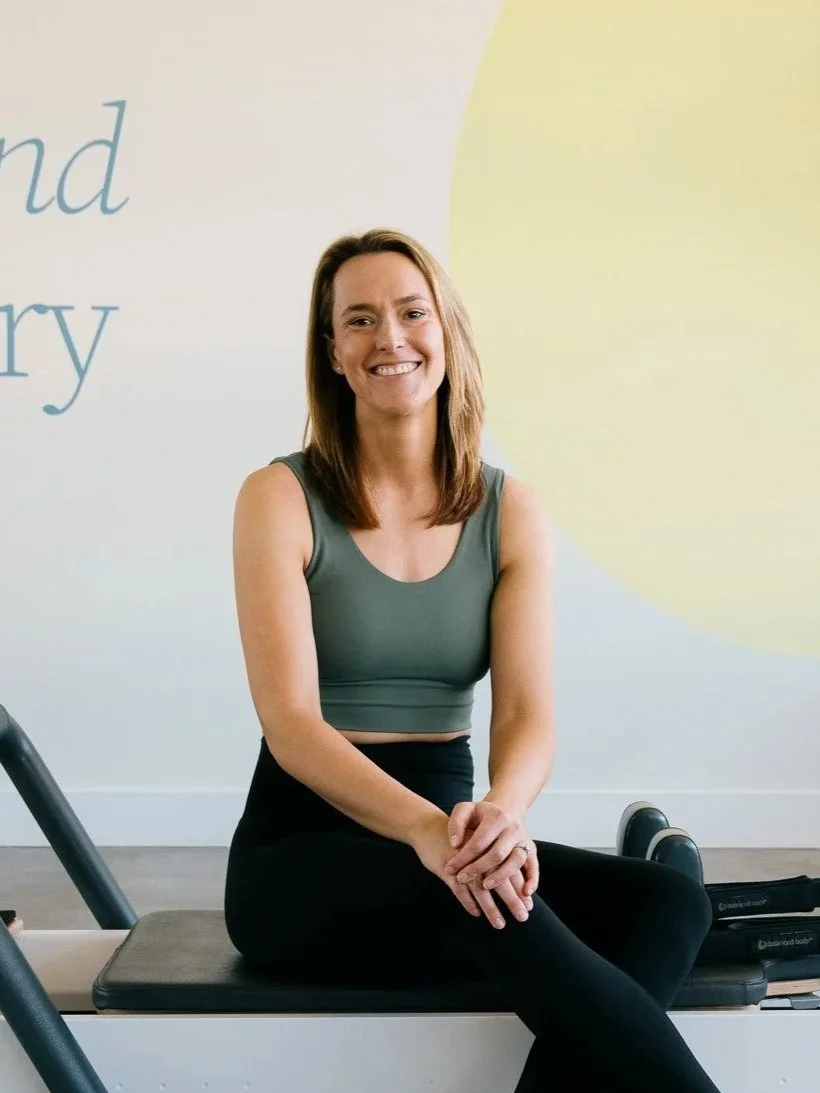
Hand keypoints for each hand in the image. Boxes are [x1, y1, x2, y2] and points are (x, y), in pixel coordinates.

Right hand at [409, 811, 531, 928]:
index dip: (519, 887)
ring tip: (499, 923)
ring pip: (480, 888)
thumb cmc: (457, 839)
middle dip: (512, 900)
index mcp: (488, 846)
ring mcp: (462, 862)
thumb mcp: (476, 843)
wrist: (429, 827)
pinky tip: (475, 913)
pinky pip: (458, 889)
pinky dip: (467, 902)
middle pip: (499, 880)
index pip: (509, 869)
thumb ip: (494, 859)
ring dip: (491, 908)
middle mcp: (478, 854)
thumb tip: (514, 881)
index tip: (528, 905)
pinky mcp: (446, 867)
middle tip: (522, 917)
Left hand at [445, 800, 538, 897]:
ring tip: (486, 886)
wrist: (507, 809)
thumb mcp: (466, 809)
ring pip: (516, 861)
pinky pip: (534, 866)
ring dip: (501, 876)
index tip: (450, 869)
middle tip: (461, 878)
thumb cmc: (482, 813)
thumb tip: (454, 843)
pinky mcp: (531, 849)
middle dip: (478, 869)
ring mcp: (523, 839)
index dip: (463, 857)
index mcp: (496, 817)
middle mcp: (512, 828)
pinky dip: (532, 880)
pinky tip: (525, 892)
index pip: (479, 842)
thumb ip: (456, 822)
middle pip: (497, 853)